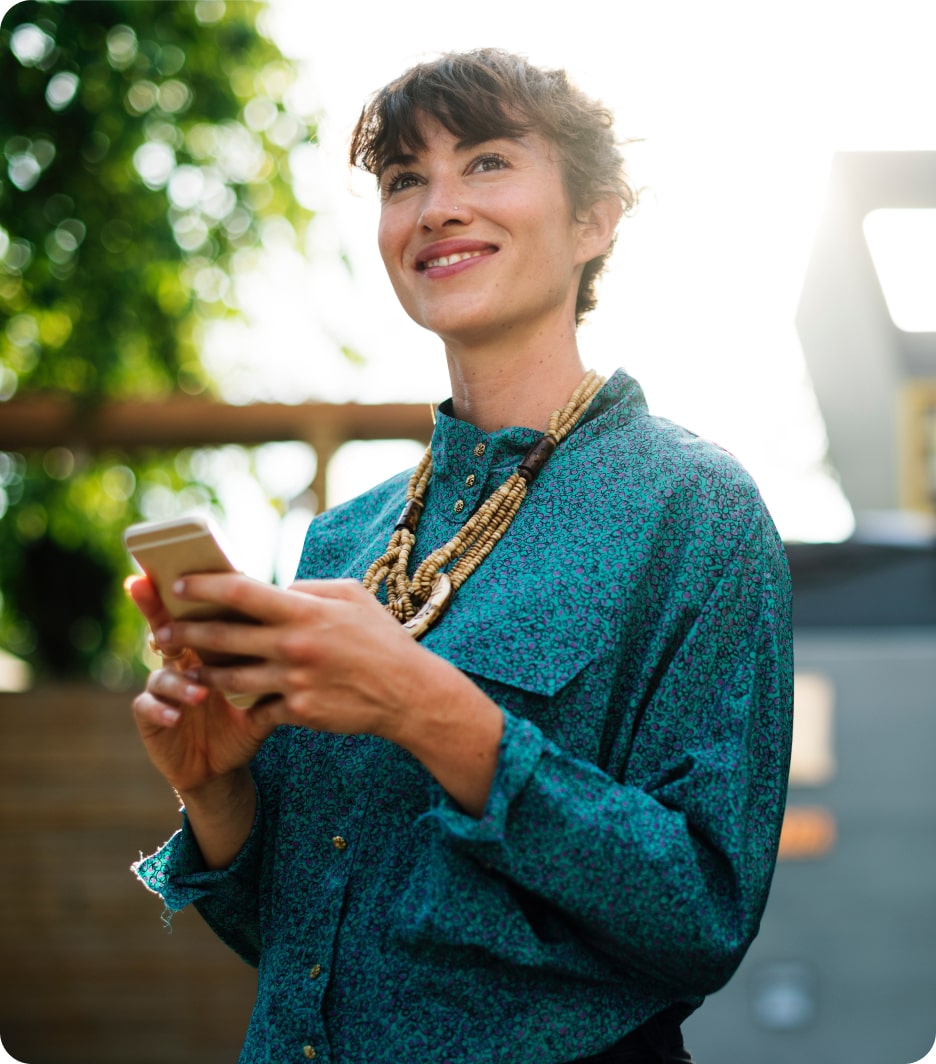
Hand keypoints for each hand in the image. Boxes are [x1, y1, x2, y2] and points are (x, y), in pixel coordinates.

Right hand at [127, 575, 276, 794]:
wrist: (223, 764)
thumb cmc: (246, 718)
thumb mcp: (265, 687)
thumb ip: (276, 657)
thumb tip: (305, 621)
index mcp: (207, 646)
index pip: (197, 611)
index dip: (186, 590)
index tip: (180, 570)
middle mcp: (180, 660)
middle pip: (164, 627)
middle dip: (156, 611)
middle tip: (157, 601)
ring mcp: (162, 687)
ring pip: (161, 672)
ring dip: (178, 680)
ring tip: (200, 692)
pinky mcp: (151, 716)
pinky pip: (147, 706)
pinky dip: (161, 708)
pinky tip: (175, 716)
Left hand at [152, 574, 424, 738]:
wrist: (408, 693)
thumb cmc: (381, 638)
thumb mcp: (351, 596)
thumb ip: (309, 590)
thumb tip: (277, 588)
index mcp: (303, 611)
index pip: (240, 592)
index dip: (203, 586)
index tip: (179, 585)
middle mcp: (293, 645)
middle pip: (222, 637)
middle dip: (184, 633)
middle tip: (161, 631)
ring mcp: (293, 681)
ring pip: (229, 678)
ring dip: (202, 673)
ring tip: (185, 668)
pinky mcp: (298, 712)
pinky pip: (258, 707)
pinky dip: (244, 703)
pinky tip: (229, 700)